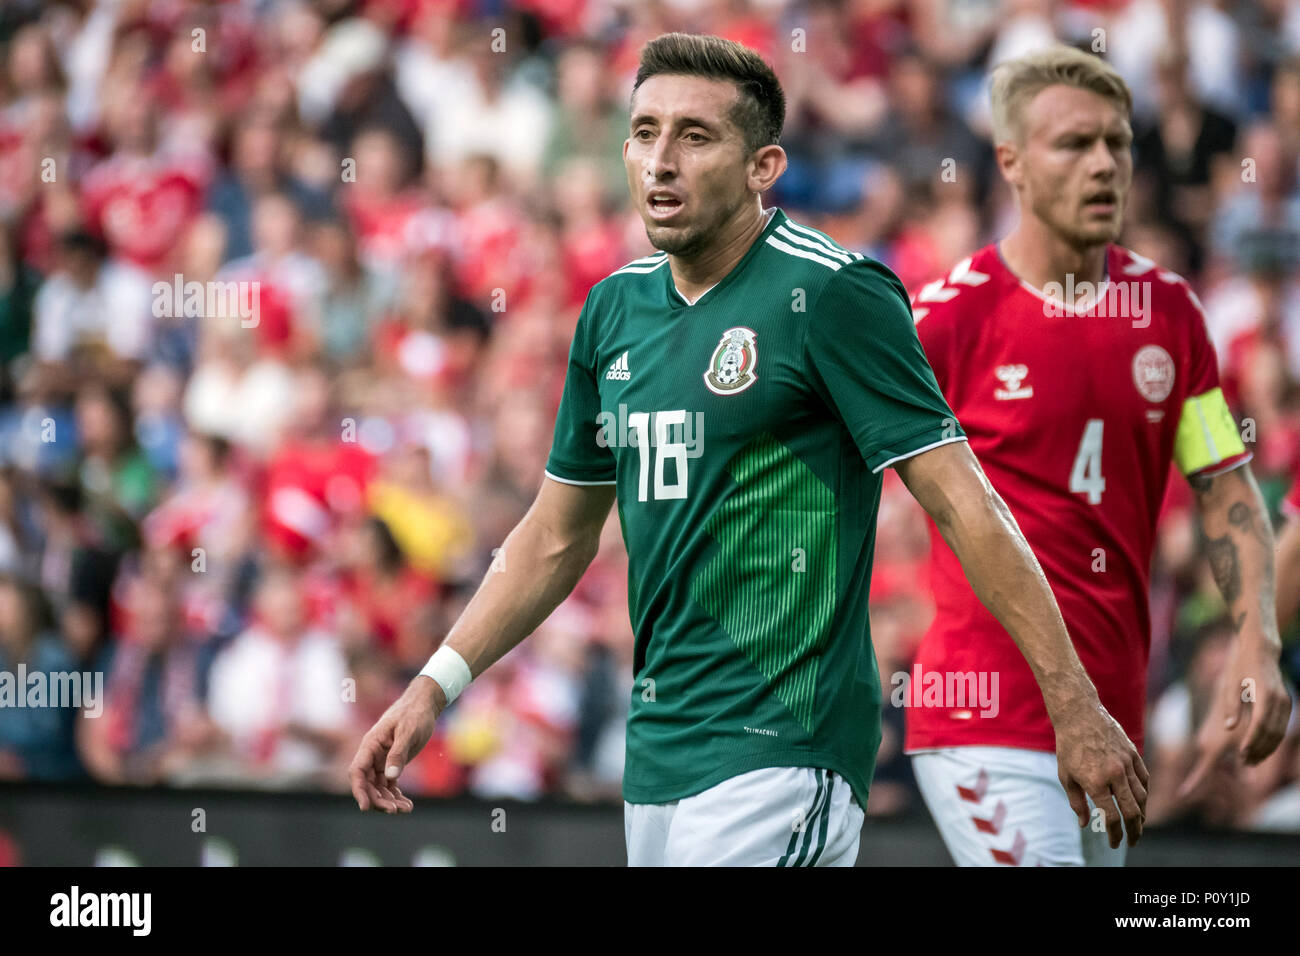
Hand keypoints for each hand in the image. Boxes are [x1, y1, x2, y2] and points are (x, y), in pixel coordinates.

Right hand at [348, 677, 445, 812]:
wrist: (424, 705)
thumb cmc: (414, 714)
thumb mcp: (408, 731)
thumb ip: (398, 753)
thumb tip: (391, 776)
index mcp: (370, 745)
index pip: (357, 771)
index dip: (359, 791)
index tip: (365, 807)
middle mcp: (373, 755)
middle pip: (368, 784)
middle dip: (378, 800)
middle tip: (394, 810)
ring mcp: (382, 760)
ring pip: (379, 787)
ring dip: (389, 800)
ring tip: (406, 809)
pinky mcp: (393, 764)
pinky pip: (390, 784)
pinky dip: (396, 795)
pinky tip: (407, 805)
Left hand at [1052, 693, 1148, 848]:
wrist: (1080, 715)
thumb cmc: (1068, 746)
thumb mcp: (1065, 776)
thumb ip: (1077, 802)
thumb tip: (1086, 824)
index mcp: (1095, 782)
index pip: (1111, 817)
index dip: (1114, 834)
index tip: (1114, 843)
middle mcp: (1114, 774)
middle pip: (1132, 811)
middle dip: (1134, 830)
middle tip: (1132, 841)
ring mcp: (1126, 763)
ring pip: (1142, 797)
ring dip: (1142, 815)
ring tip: (1137, 825)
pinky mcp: (1134, 754)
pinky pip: (1144, 779)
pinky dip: (1145, 794)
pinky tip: (1141, 802)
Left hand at [1180, 642, 1291, 798]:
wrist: (1261, 650)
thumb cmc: (1241, 665)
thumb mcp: (1231, 684)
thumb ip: (1231, 706)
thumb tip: (1228, 728)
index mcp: (1264, 694)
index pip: (1260, 724)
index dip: (1251, 741)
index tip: (1241, 754)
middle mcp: (1279, 699)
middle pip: (1271, 731)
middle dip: (1259, 749)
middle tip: (1244, 763)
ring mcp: (1285, 702)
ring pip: (1279, 732)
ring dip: (1267, 748)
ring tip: (1252, 760)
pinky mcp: (1286, 703)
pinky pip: (1281, 727)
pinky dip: (1272, 740)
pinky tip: (1260, 749)